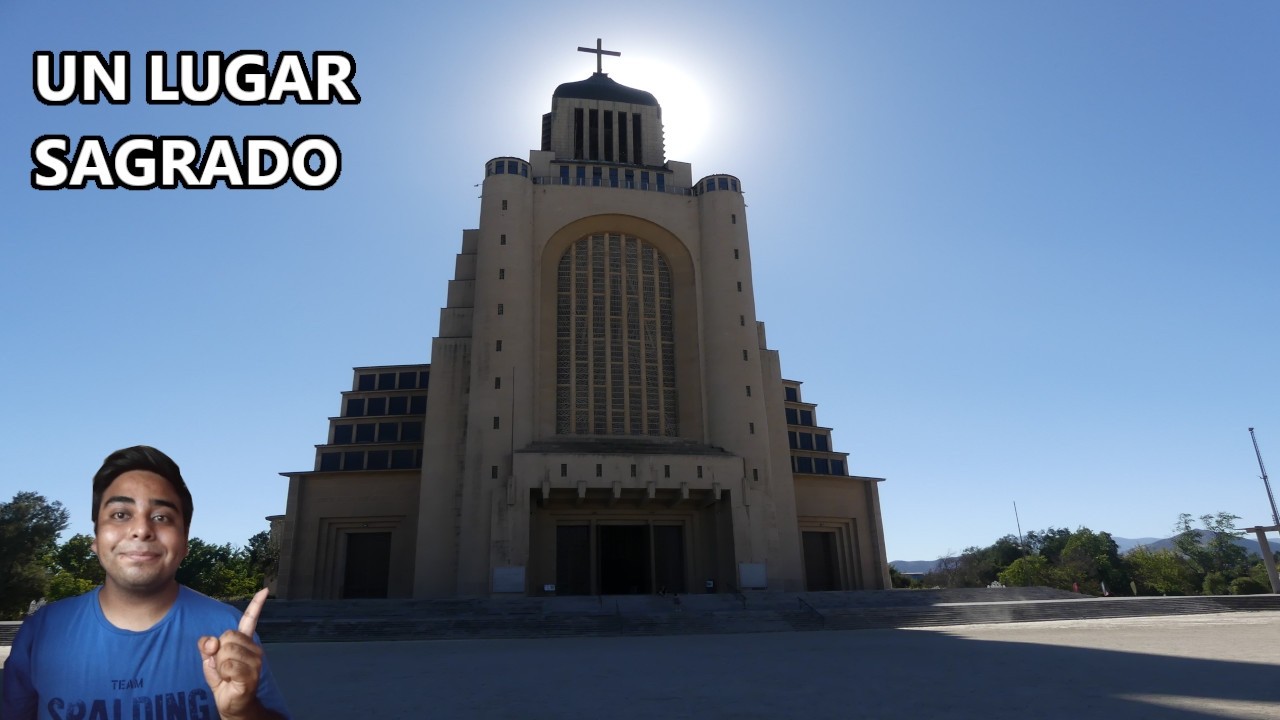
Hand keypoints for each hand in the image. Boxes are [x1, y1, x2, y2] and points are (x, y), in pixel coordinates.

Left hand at [199, 588, 269, 719]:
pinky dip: (222, 673)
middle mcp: (254, 649)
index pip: (250, 620)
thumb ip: (207, 646)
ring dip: (219, 665)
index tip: (264, 591)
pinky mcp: (251, 675)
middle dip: (217, 652)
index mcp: (245, 642)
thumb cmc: (223, 680)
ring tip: (226, 674)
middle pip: (227, 636)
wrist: (232, 704)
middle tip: (223, 666)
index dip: (256, 605)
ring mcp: (255, 662)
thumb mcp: (209, 660)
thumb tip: (211, 641)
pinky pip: (228, 665)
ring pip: (226, 651)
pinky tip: (229, 680)